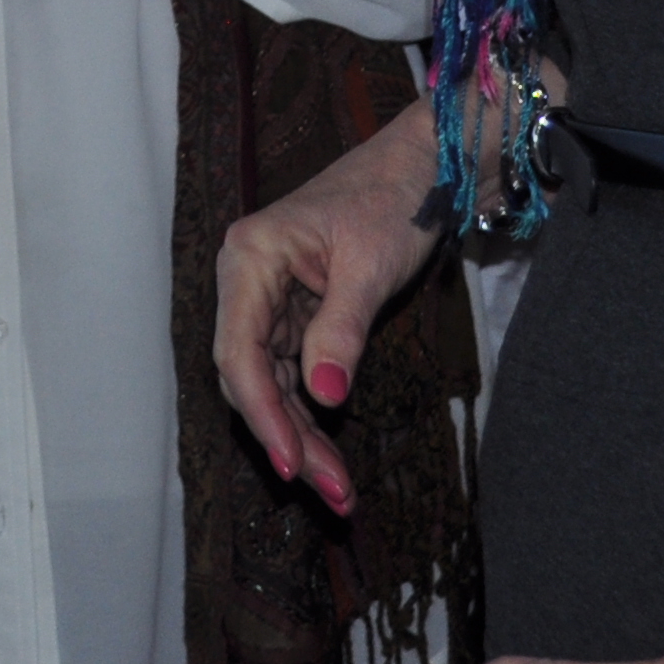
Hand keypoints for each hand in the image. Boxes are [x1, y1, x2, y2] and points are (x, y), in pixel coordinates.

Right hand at [208, 100, 443, 516]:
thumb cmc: (392, 201)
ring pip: (272, 386)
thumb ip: (341, 330)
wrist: (424, 171)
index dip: (262, 412)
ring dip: (302, 438)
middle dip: (287, 437)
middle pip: (251, 377)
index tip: (291, 462)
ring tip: (340, 492)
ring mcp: (271, 302)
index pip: (239, 351)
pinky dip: (313, 416)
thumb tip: (323, 396)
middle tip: (332, 492)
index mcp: (250, 258)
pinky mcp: (298, 317)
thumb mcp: (370, 266)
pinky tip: (333, 457)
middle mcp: (249, 282)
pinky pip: (294, 377)